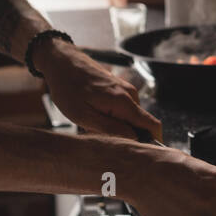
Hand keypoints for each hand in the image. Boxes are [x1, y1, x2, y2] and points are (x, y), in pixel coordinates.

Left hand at [36, 40, 162, 142]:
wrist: (62, 61)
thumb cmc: (68, 88)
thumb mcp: (83, 115)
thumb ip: (110, 129)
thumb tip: (134, 140)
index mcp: (124, 102)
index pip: (153, 126)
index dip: (151, 142)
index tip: (135, 153)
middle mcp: (130, 94)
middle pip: (142, 124)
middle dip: (127, 136)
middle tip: (100, 136)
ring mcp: (126, 89)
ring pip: (131, 118)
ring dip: (116, 126)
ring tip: (92, 123)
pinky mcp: (120, 88)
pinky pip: (124, 110)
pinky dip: (112, 117)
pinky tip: (93, 114)